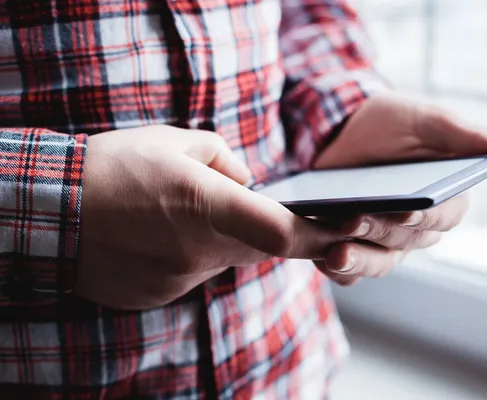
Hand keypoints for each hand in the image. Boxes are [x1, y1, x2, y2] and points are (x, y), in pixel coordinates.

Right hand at [77, 125, 345, 309]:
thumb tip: (252, 185)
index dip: (320, 233)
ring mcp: (178, 279)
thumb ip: (227, 162)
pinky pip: (192, 275)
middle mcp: (197, 249)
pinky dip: (190, 256)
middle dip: (272, 232)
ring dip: (221, 241)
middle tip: (261, 211)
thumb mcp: (176, 143)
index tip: (345, 229)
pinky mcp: (159, 295)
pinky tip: (161, 235)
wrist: (51, 210)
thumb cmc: (115, 166)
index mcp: (205, 204)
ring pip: (224, 262)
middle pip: (261, 249)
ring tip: (184, 214)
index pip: (280, 230)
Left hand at [313, 91, 486, 285]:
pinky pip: (348, 271)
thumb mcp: (428, 121)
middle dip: (380, 231)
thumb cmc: (391, 121)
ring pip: (378, 264)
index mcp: (444, 200)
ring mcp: (383, 242)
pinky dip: (337, 269)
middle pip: (405, 243)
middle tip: (352, 219)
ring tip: (334, 252)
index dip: (425, 217)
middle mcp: (417, 229)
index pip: (442, 218)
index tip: (407, 210)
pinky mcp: (352, 247)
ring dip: (358, 260)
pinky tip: (321, 258)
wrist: (338, 128)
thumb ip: (469, 139)